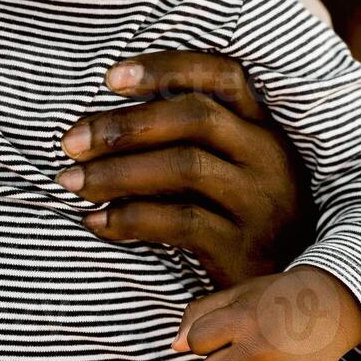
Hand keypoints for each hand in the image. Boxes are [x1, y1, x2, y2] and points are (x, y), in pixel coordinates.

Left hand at [55, 50, 315, 286]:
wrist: (289, 292)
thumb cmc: (243, 216)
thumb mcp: (235, 167)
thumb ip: (192, 137)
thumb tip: (105, 120)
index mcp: (262, 126)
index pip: (221, 75)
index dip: (165, 68)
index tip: (110, 78)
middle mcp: (266, 156)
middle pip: (195, 117)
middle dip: (124, 124)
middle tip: (70, 141)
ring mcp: (258, 202)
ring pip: (184, 167)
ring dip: (117, 171)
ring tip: (71, 182)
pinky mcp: (243, 248)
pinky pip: (179, 223)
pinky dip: (130, 218)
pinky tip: (96, 221)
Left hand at [172, 266, 360, 360]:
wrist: (335, 305)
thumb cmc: (279, 297)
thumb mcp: (239, 292)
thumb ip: (201, 314)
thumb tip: (176, 346)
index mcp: (244, 319)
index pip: (198, 341)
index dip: (206, 337)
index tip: (222, 332)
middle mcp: (260, 349)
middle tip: (243, 348)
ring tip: (261, 358)